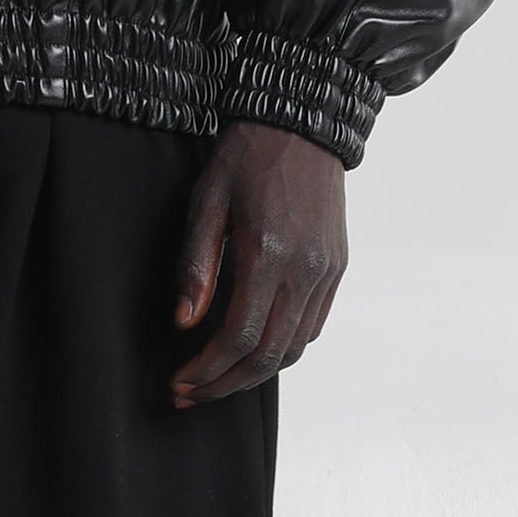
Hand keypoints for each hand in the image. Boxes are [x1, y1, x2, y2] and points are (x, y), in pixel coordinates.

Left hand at [171, 119, 347, 406]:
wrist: (302, 122)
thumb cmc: (246, 156)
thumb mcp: (206, 201)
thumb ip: (196, 265)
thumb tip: (185, 323)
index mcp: (268, 253)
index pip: (239, 337)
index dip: (207, 370)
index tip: (180, 383)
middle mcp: (306, 270)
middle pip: (270, 356)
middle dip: (227, 384)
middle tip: (191, 394)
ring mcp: (327, 271)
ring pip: (295, 347)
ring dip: (255, 374)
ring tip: (218, 379)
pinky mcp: (337, 267)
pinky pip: (313, 325)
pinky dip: (283, 347)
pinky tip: (254, 348)